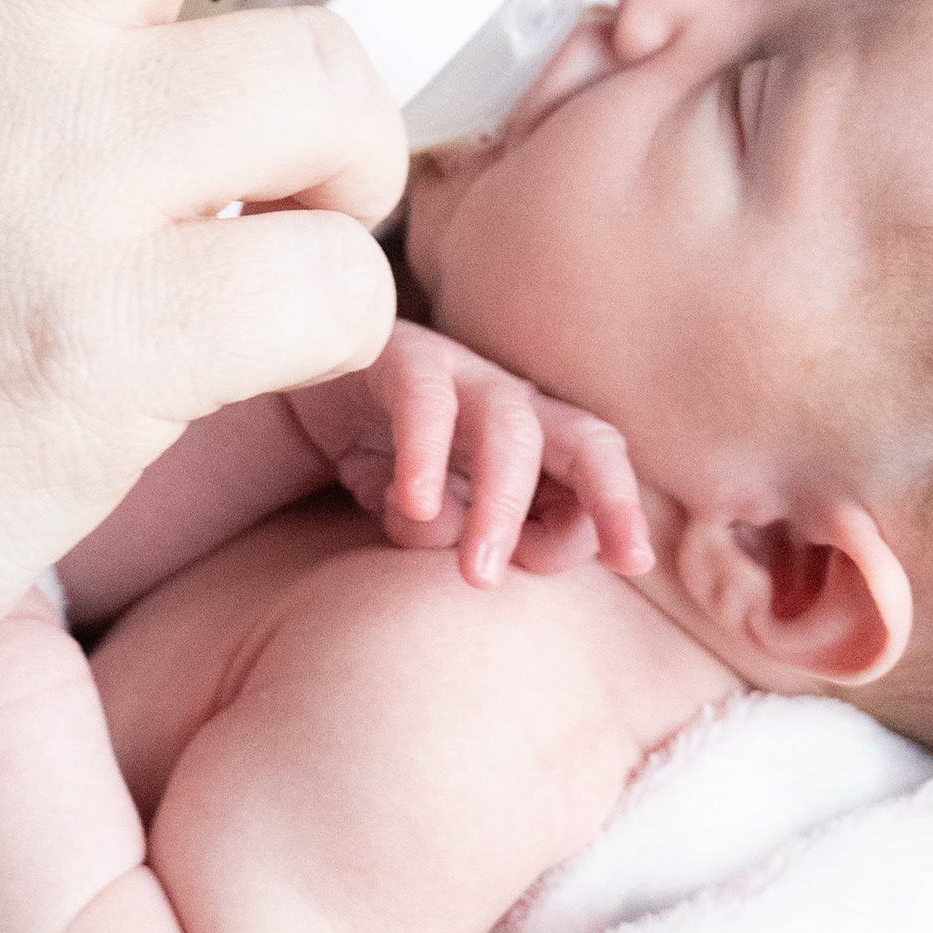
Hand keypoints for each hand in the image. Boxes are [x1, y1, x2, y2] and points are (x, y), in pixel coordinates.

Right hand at [283, 324, 650, 588]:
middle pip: (586, 439)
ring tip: (479, 572)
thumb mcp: (441, 524)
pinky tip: (411, 503)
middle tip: (619, 562)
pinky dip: (425, 454)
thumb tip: (508, 560)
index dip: (616, 514)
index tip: (633, 561)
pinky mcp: (400, 360)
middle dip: (611, 496)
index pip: (595, 476)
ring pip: (510, 430)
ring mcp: (459, 376)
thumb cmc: (383, 469)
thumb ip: (482, 543)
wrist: (299, 402)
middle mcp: (510, 406)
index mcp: (535, 446)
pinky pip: (426, 403)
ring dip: (503, 505)